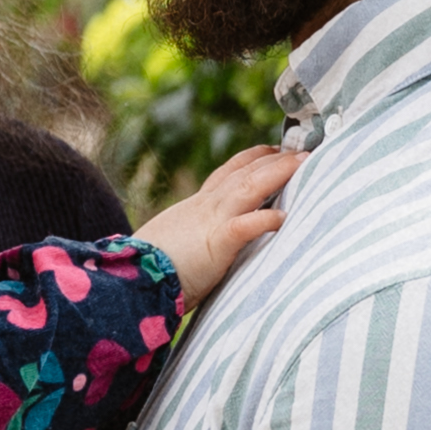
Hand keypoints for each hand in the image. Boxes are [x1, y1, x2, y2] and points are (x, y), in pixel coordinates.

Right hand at [136, 142, 294, 308]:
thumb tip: (198, 246)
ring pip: (249, 188)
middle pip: (244, 173)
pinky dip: (265, 219)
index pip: (227, 174)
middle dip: (274, 160)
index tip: (271, 150)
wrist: (127, 279)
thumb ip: (191, 239)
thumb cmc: (146, 268)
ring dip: (278, 174)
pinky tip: (283, 218)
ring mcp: (209, 222)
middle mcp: (204, 207)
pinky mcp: (214, 244)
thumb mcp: (173, 244)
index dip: (251, 159)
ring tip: (303, 164)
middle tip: (301, 150)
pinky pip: (244, 226)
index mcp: (195, 208)